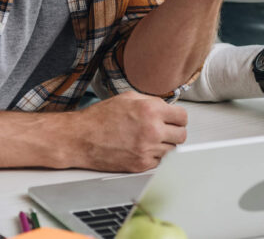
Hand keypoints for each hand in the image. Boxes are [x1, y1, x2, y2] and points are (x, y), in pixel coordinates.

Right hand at [69, 91, 187, 171]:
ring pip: (172, 150)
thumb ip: (151, 102)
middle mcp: (152, 130)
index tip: (174, 119)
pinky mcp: (139, 165)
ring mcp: (147, 150)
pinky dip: (154, 156)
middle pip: (182, 135)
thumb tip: (166, 107)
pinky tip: (143, 148)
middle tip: (165, 129)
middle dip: (175, 131)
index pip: (183, 117)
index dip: (178, 118)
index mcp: (151, 110)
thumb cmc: (100, 117)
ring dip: (164, 145)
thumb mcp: (129, 98)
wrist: (80, 138)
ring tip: (150, 138)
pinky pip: (158, 162)